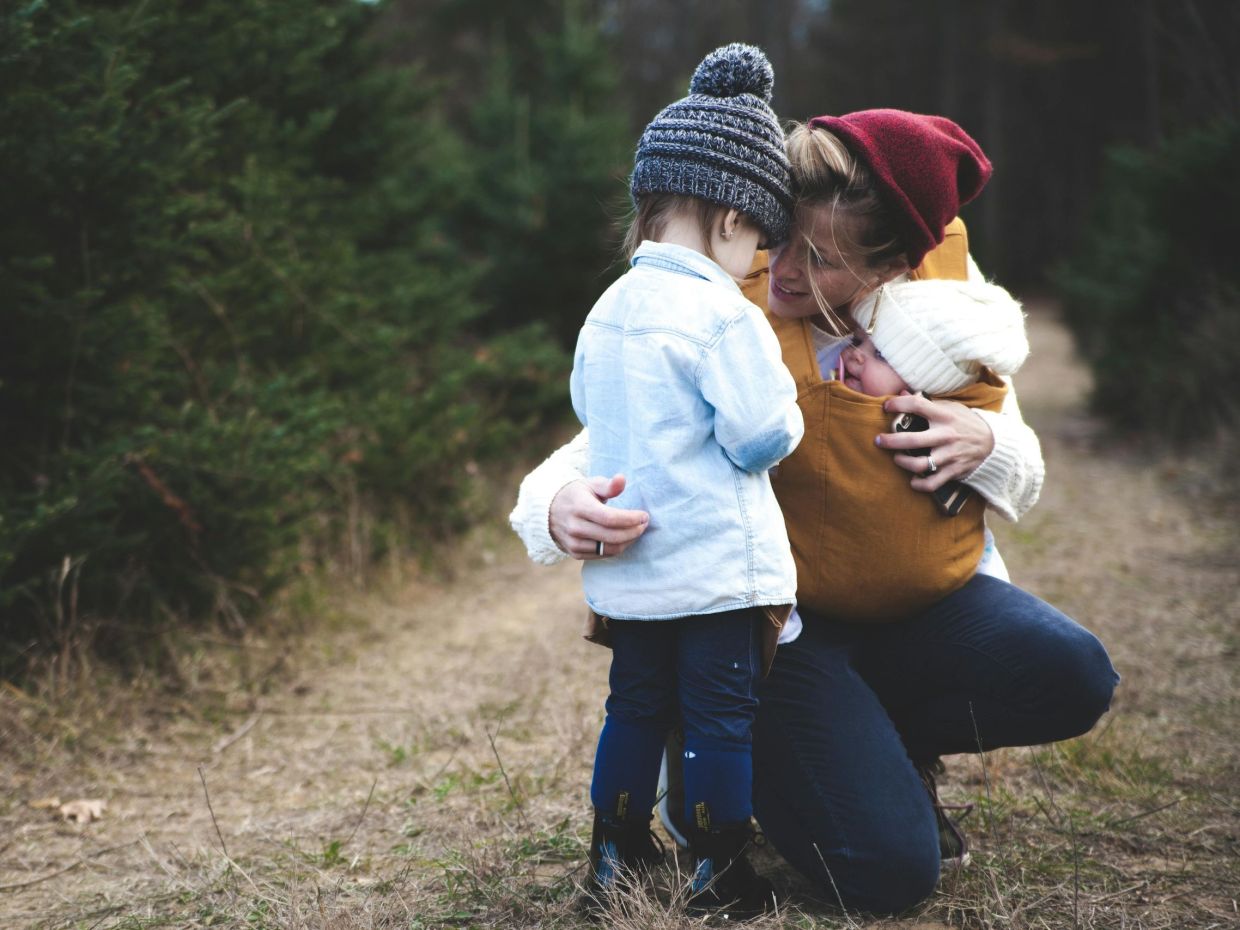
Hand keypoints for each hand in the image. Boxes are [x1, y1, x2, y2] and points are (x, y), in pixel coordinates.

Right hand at [549, 474, 648, 559]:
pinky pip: (603, 555)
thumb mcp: (590, 485)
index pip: (610, 518)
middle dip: (634, 531)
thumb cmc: (577, 495)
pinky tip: (624, 538)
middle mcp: (575, 527)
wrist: (550, 512)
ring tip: (637, 531)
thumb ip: (608, 485)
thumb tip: (622, 479)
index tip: (644, 515)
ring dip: (628, 541)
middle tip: (644, 524)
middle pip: (612, 536)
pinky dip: (617, 548)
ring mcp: (574, 542)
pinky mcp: (575, 553)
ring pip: (610, 548)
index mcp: (579, 507)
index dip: (630, 519)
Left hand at [877, 394, 994, 492]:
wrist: (993, 443)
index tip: (886, 406)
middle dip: (890, 441)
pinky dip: (920, 484)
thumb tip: (902, 391)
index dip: (898, 404)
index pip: (917, 405)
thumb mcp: (951, 408)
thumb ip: (927, 402)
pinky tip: (912, 480)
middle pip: (912, 440)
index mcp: (945, 416)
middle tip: (878, 441)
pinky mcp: (954, 471)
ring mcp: (950, 455)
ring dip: (902, 463)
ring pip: (919, 464)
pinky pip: (932, 482)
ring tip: (897, 459)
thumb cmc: (965, 422)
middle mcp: (946, 435)